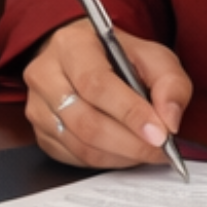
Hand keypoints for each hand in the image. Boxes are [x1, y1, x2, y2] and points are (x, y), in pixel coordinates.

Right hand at [24, 20, 192, 168]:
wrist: (88, 58)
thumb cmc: (120, 57)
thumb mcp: (154, 56)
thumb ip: (170, 83)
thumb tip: (169, 121)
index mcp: (71, 45)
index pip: (97, 84)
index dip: (130, 113)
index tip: (160, 134)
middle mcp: (45, 74)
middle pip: (85, 120)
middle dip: (129, 143)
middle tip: (160, 150)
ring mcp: (37, 106)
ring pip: (80, 144)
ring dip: (121, 155)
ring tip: (147, 151)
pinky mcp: (40, 132)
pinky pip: (74, 157)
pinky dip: (107, 160)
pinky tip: (125, 151)